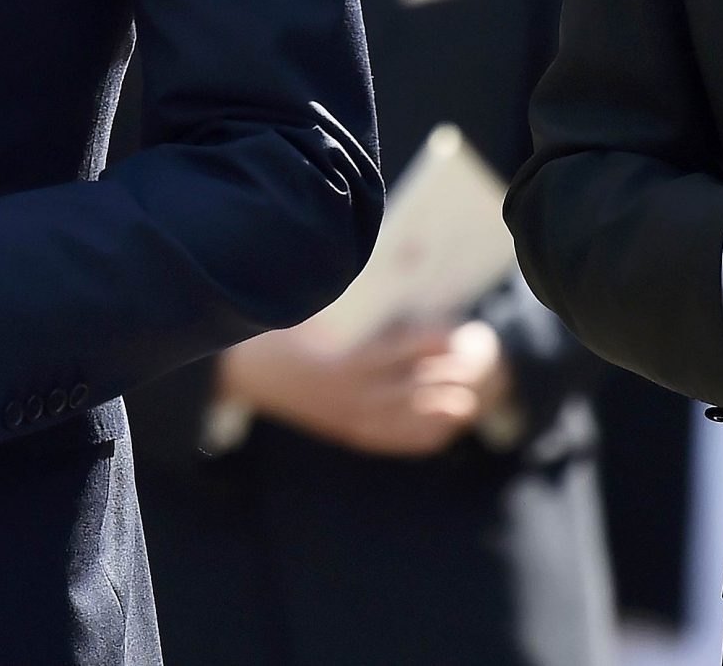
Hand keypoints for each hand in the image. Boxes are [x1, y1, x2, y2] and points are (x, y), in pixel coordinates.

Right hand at [216, 318, 494, 455]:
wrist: (244, 372)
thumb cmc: (280, 330)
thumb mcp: (311, 310)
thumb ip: (354, 306)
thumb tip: (406, 282)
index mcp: (339, 364)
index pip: (394, 353)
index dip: (429, 343)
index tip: (457, 331)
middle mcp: (347, 397)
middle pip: (410, 391)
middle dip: (447, 379)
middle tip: (478, 363)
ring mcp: (347, 419)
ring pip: (407, 420)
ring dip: (441, 408)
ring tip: (470, 398)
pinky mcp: (346, 431)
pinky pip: (392, 440)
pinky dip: (422, 434)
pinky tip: (446, 426)